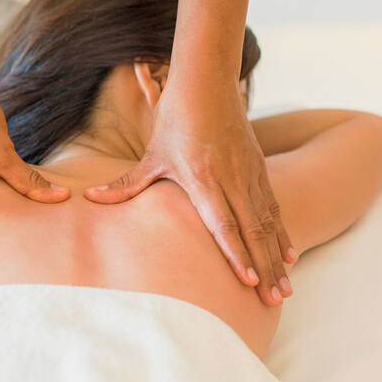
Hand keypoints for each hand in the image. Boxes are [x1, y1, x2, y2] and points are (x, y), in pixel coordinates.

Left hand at [84, 75, 296, 306]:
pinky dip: (282, 233)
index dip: (235, 254)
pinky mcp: (259, 167)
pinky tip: (290, 255)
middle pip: (252, 232)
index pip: (223, 224)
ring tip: (285, 289)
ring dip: (276, 258)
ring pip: (267, 223)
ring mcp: (250, 173)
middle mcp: (232, 178)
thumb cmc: (176, 118)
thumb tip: (91, 199)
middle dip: (263, 269)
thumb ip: (125, 184)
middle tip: (274, 300)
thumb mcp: (151, 154)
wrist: (208, 81)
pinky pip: (274, 207)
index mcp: (203, 178)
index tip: (246, 282)